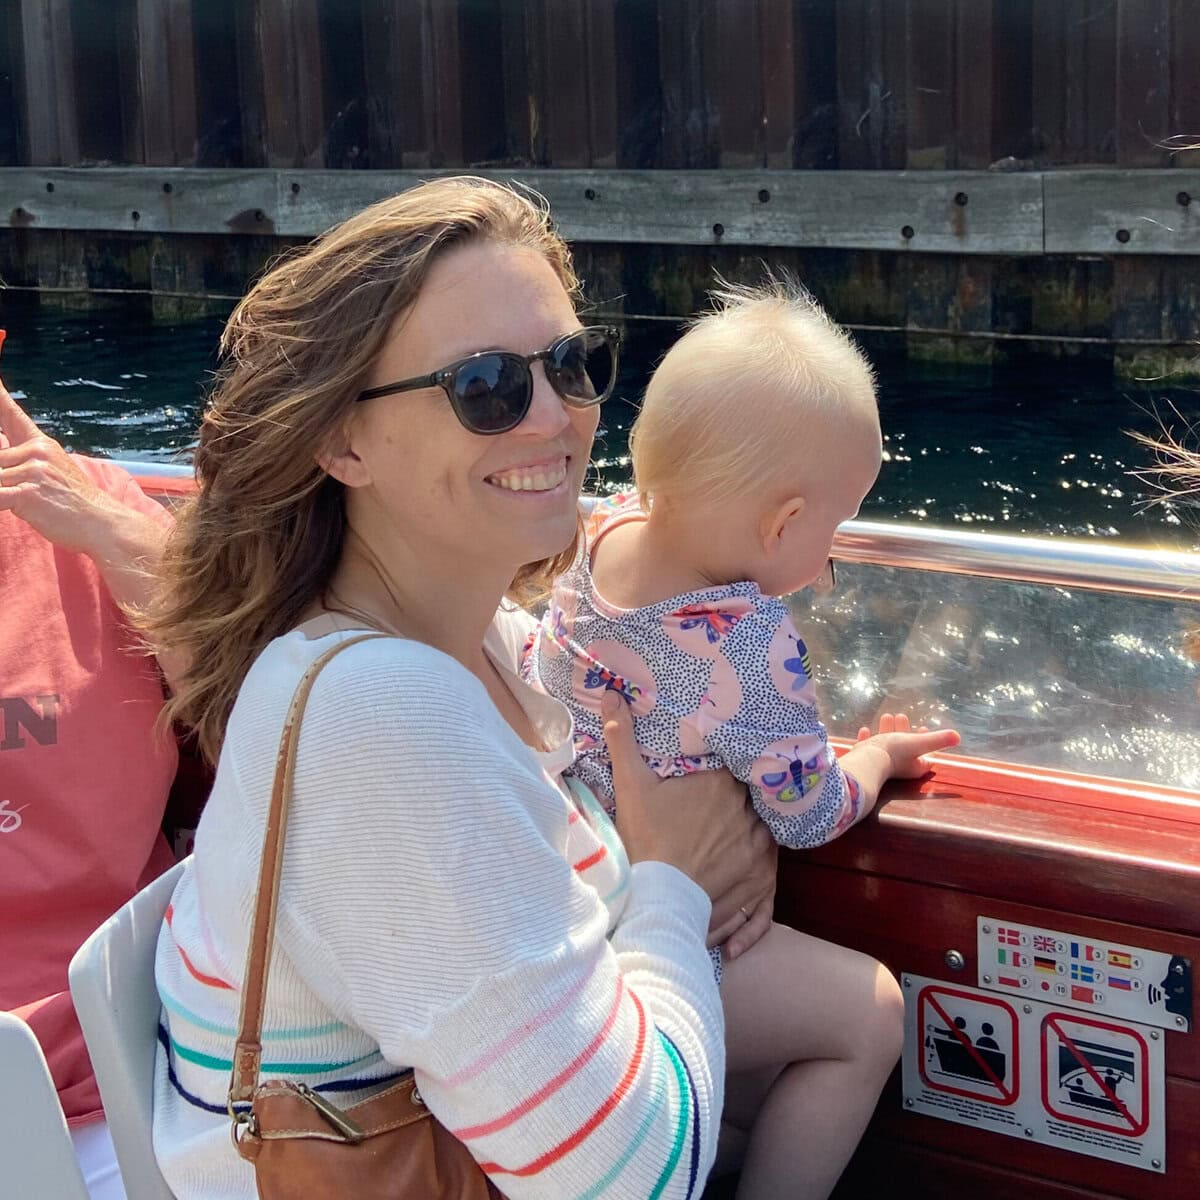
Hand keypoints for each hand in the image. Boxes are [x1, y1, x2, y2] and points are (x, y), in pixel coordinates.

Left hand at [0, 376, 116, 553]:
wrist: (104, 525)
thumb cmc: (74, 503)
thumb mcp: (50, 473)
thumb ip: (21, 458)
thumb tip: (5, 454)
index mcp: (38, 443)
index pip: (7, 410)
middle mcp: (36, 449)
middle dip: (0, 474)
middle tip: (17, 482)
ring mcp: (34, 469)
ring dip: (3, 490)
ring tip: (27, 501)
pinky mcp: (30, 491)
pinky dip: (1, 503)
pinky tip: (21, 505)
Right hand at [601, 691, 775, 957]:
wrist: (658, 899)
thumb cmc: (645, 839)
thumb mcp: (630, 785)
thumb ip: (623, 737)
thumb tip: (611, 692)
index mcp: (721, 781)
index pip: (731, 762)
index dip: (720, 767)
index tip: (708, 774)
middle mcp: (747, 808)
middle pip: (745, 793)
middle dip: (731, 798)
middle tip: (710, 807)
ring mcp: (758, 843)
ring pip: (759, 824)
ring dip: (745, 827)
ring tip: (723, 834)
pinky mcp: (762, 876)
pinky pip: (768, 859)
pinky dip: (756, 862)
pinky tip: (740, 864)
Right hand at [850, 711, 959, 778]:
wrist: (867, 761)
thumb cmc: (895, 753)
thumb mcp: (918, 742)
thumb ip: (937, 739)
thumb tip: (958, 737)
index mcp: (913, 766)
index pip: (924, 756)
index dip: (925, 741)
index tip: (923, 728)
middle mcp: (898, 766)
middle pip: (903, 747)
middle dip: (903, 730)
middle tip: (902, 717)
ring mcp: (880, 763)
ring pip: (884, 744)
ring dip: (886, 730)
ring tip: (887, 716)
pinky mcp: (863, 759)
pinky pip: (866, 747)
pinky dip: (866, 738)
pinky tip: (864, 730)